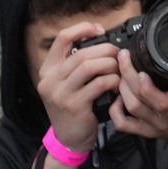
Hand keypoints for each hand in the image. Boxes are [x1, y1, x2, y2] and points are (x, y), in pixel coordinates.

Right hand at [33, 18, 123, 166]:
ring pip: (89, 66)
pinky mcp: (74, 105)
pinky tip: (117, 83)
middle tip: (118, 54)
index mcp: (48, 70)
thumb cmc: (73, 106)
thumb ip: (77, 64)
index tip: (99, 30)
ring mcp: (60, 94)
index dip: (82, 29)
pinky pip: (98, 84)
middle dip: (105, 50)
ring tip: (119, 69)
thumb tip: (102, 38)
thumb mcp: (67, 83)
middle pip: (81, 53)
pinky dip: (112, 80)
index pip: (61, 38)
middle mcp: (50, 80)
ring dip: (110, 64)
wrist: (68, 139)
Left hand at [107, 54, 167, 168]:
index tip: (141, 69)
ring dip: (122, 89)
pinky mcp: (148, 132)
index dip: (147, 87)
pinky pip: (125, 125)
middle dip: (128, 78)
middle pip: (141, 102)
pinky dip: (115, 112)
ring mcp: (157, 126)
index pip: (162, 101)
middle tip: (123, 58)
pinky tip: (117, 98)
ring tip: (121, 72)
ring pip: (131, 110)